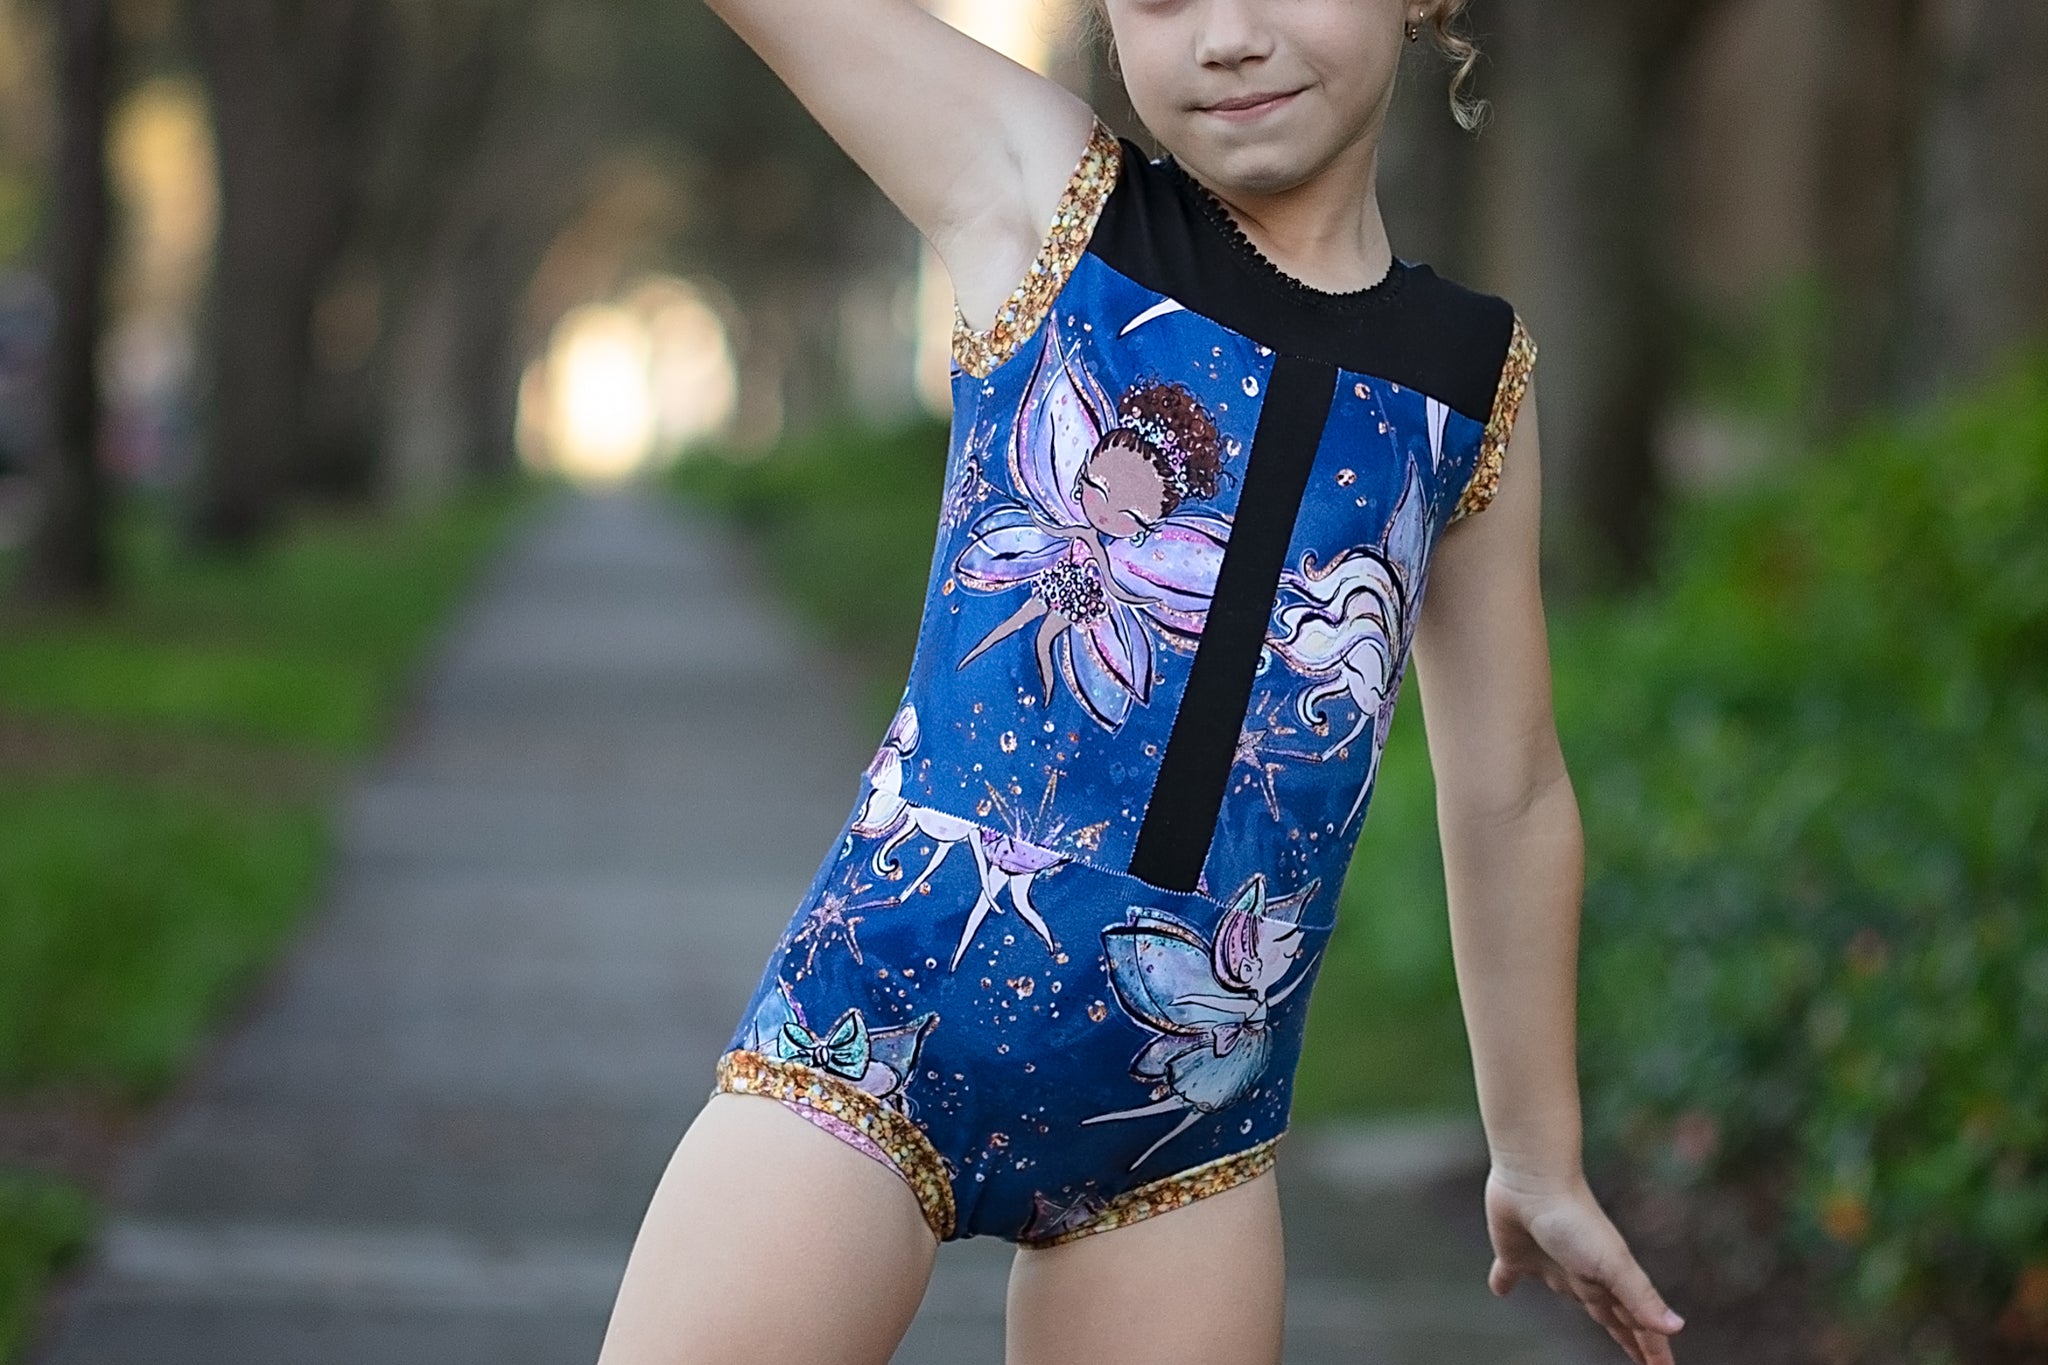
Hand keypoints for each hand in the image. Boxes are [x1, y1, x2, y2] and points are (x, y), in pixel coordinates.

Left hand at [1483, 1165, 1685, 1364]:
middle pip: (1609, 1314)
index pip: (1635, 1326)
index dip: (1651, 1350)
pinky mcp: (1515, 1254)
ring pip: (1569, 1295)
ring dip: (1580, 1306)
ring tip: (1593, 1319)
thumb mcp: (1612, 1264)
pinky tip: (1500, 1288)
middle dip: (1626, 1334)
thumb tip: (1677, 1329)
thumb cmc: (1576, 1221)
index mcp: (1608, 1282)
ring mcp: (1550, 1263)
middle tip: (1639, 1355)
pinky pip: (1508, 1273)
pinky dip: (1504, 1282)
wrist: (1532, 1180)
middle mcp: (1583, 1275)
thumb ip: (1640, 1297)